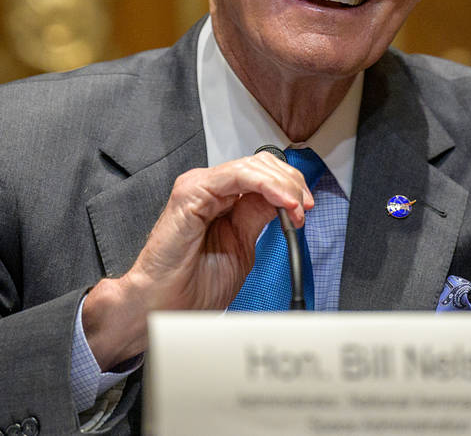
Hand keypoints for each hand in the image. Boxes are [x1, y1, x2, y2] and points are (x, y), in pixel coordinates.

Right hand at [81, 150, 312, 368]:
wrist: (164, 306)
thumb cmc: (194, 285)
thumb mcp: (242, 246)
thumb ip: (259, 218)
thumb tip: (284, 202)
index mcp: (222, 200)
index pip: (264, 175)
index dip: (290, 186)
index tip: (306, 208)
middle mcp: (211, 188)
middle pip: (261, 165)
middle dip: (290, 183)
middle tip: (304, 208)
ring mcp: (200, 186)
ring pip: (253, 166)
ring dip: (283, 185)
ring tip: (296, 208)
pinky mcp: (191, 191)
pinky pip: (237, 175)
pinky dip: (267, 185)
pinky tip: (282, 201)